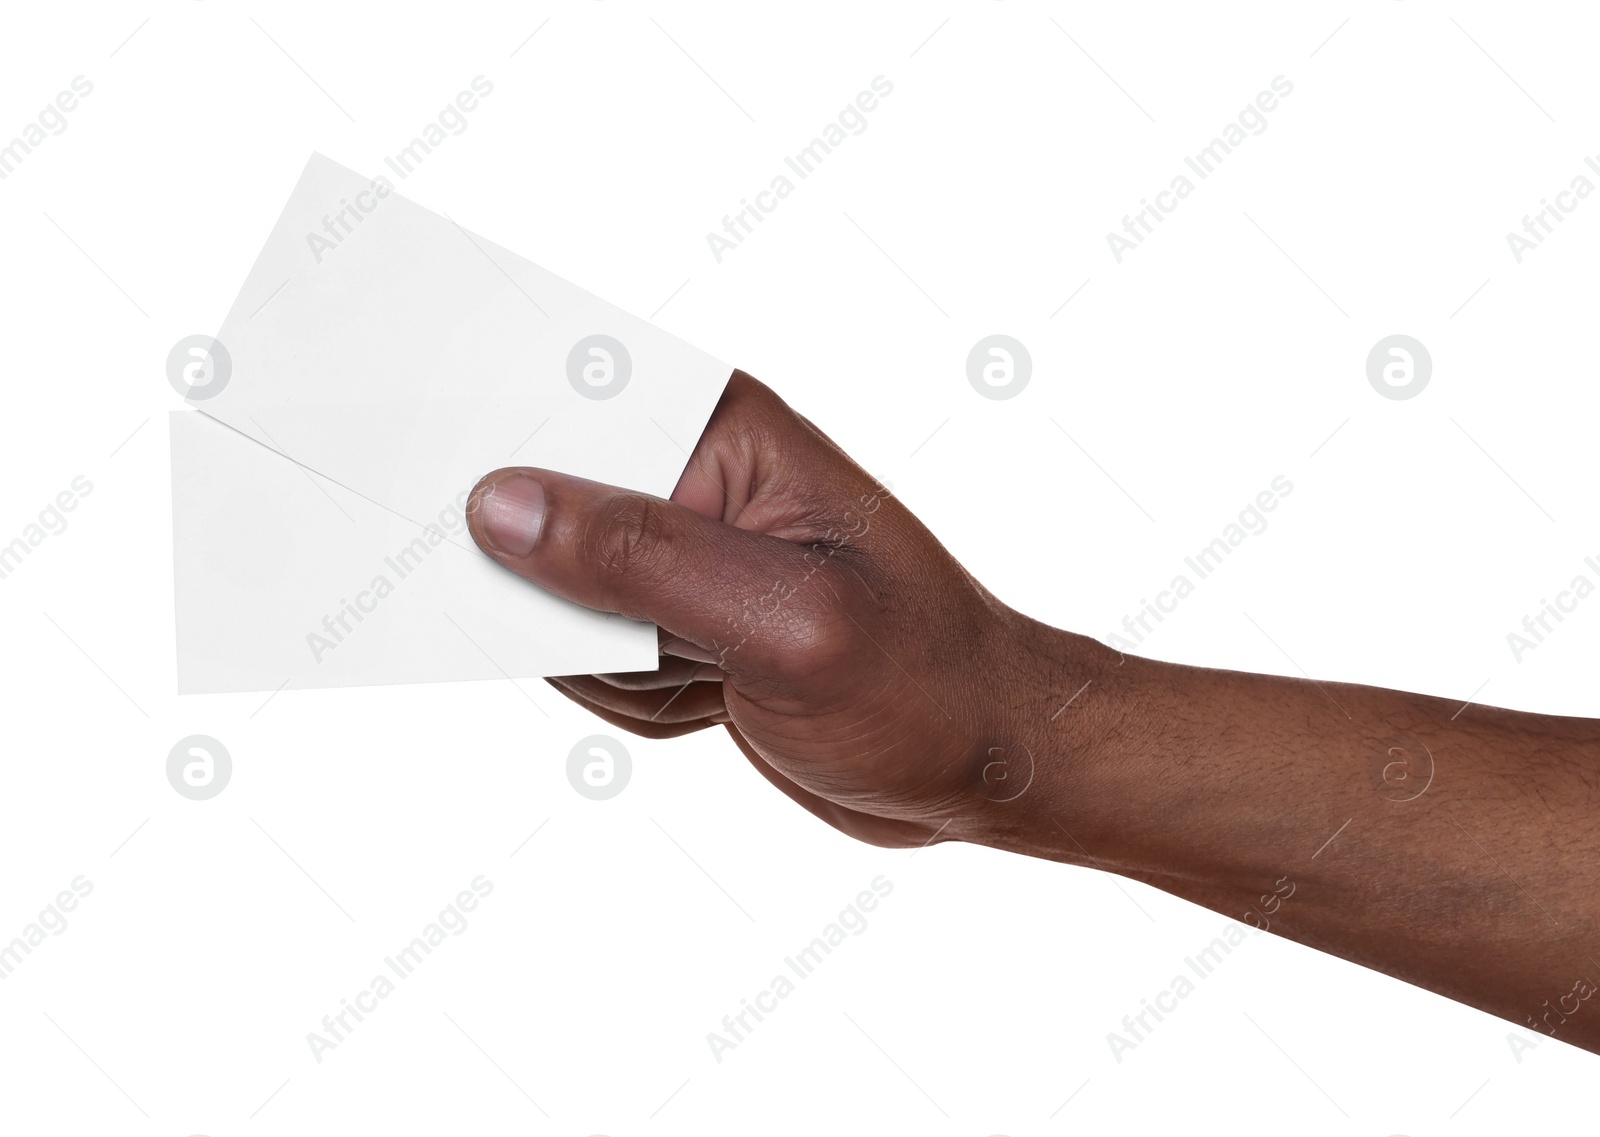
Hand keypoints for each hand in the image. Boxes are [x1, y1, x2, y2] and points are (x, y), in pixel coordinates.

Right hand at [465, 372, 1104, 847]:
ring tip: (709, 676)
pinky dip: (634, 701)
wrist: (982, 763)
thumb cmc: (923, 680)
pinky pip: (586, 663)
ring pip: (552, 603)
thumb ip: (639, 557)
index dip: (489, 438)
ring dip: (612, 667)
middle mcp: (696, 479)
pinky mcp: (677, 621)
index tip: (413, 471)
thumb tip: (500, 504)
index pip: (568, 403)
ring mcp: (683, 554)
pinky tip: (711, 701)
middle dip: (564, 598)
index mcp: (727, 434)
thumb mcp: (785, 622)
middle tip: (643, 636)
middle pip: (540, 509)